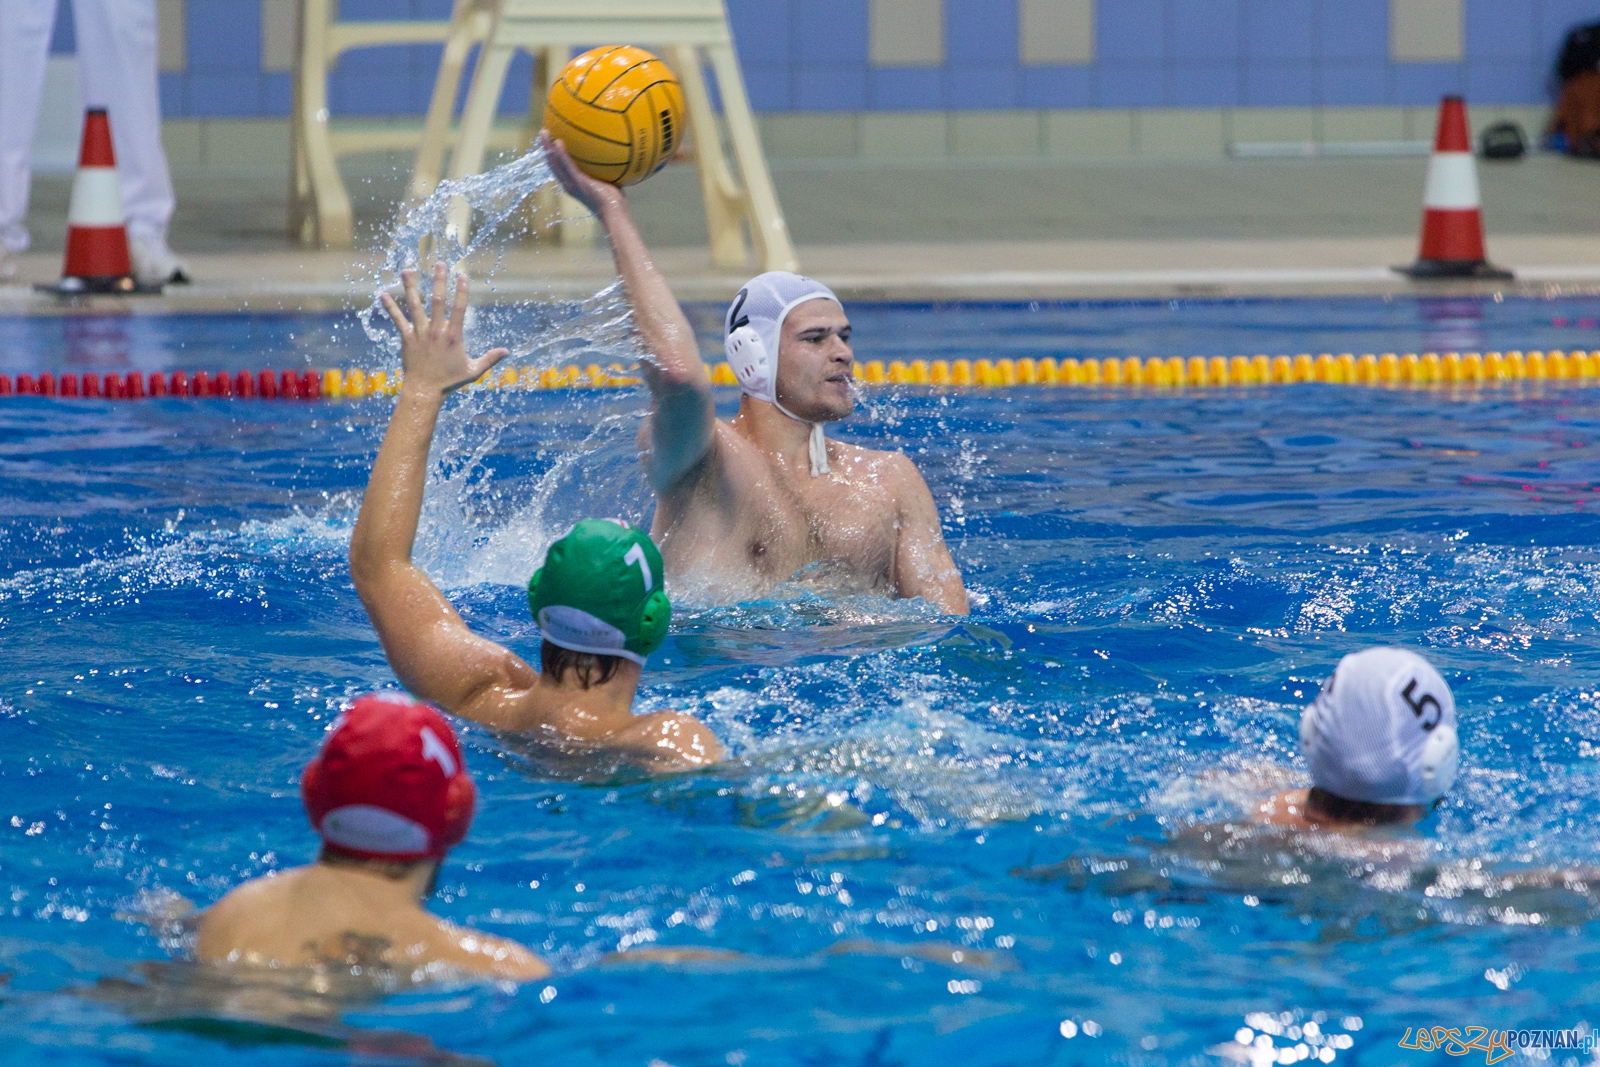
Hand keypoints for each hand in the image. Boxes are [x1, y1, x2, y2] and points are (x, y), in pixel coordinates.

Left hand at [379, 263, 508, 398]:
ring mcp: (420, 333)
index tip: (462, 275)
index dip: (461, 291)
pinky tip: (383, 294)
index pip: (459, 308)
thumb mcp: (473, 371)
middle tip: (440, 263)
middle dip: (439, 281)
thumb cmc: (449, 381)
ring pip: (415, 305)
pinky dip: (390, 307)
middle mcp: (436, 331)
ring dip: (411, 287)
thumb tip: (508, 351)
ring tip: (407, 270)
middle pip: (438, 301)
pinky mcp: (407, 338)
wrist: (424, 390)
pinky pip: (398, 320)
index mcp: (453, 336)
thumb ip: (490, 359)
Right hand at [540, 130, 621, 215]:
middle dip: (546, 147)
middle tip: (543, 131)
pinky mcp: (577, 182)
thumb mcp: (609, 180)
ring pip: (554, 163)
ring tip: (544, 132)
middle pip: (552, 163)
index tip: (552, 139)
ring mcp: (571, 183)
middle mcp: (568, 184)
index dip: (553, 154)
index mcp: (573, 183)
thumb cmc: (614, 200)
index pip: (559, 167)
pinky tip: (559, 141)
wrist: (613, 212)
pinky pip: (567, 166)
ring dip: (547, 147)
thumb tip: (616, 153)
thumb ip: (607, 167)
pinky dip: (561, 154)